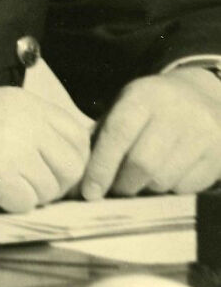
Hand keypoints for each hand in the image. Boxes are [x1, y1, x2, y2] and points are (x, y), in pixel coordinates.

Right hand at [0, 87, 90, 211]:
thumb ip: (29, 126)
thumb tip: (62, 157)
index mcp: (24, 102)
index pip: (77, 134)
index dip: (71, 160)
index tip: (51, 172)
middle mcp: (24, 118)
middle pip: (72, 164)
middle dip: (57, 184)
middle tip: (28, 187)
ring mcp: (12, 144)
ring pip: (51, 187)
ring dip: (31, 196)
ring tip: (2, 185)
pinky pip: (26, 203)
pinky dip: (11, 204)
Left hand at [81, 68, 220, 199]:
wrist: (202, 96)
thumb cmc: (152, 107)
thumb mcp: (125, 106)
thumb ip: (103, 134)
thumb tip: (80, 171)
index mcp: (144, 95)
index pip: (118, 133)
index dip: (101, 166)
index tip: (89, 191)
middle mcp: (174, 111)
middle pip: (142, 163)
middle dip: (122, 184)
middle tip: (114, 190)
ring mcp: (200, 133)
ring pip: (163, 180)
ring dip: (146, 188)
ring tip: (140, 180)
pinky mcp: (217, 155)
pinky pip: (186, 188)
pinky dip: (170, 190)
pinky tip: (167, 175)